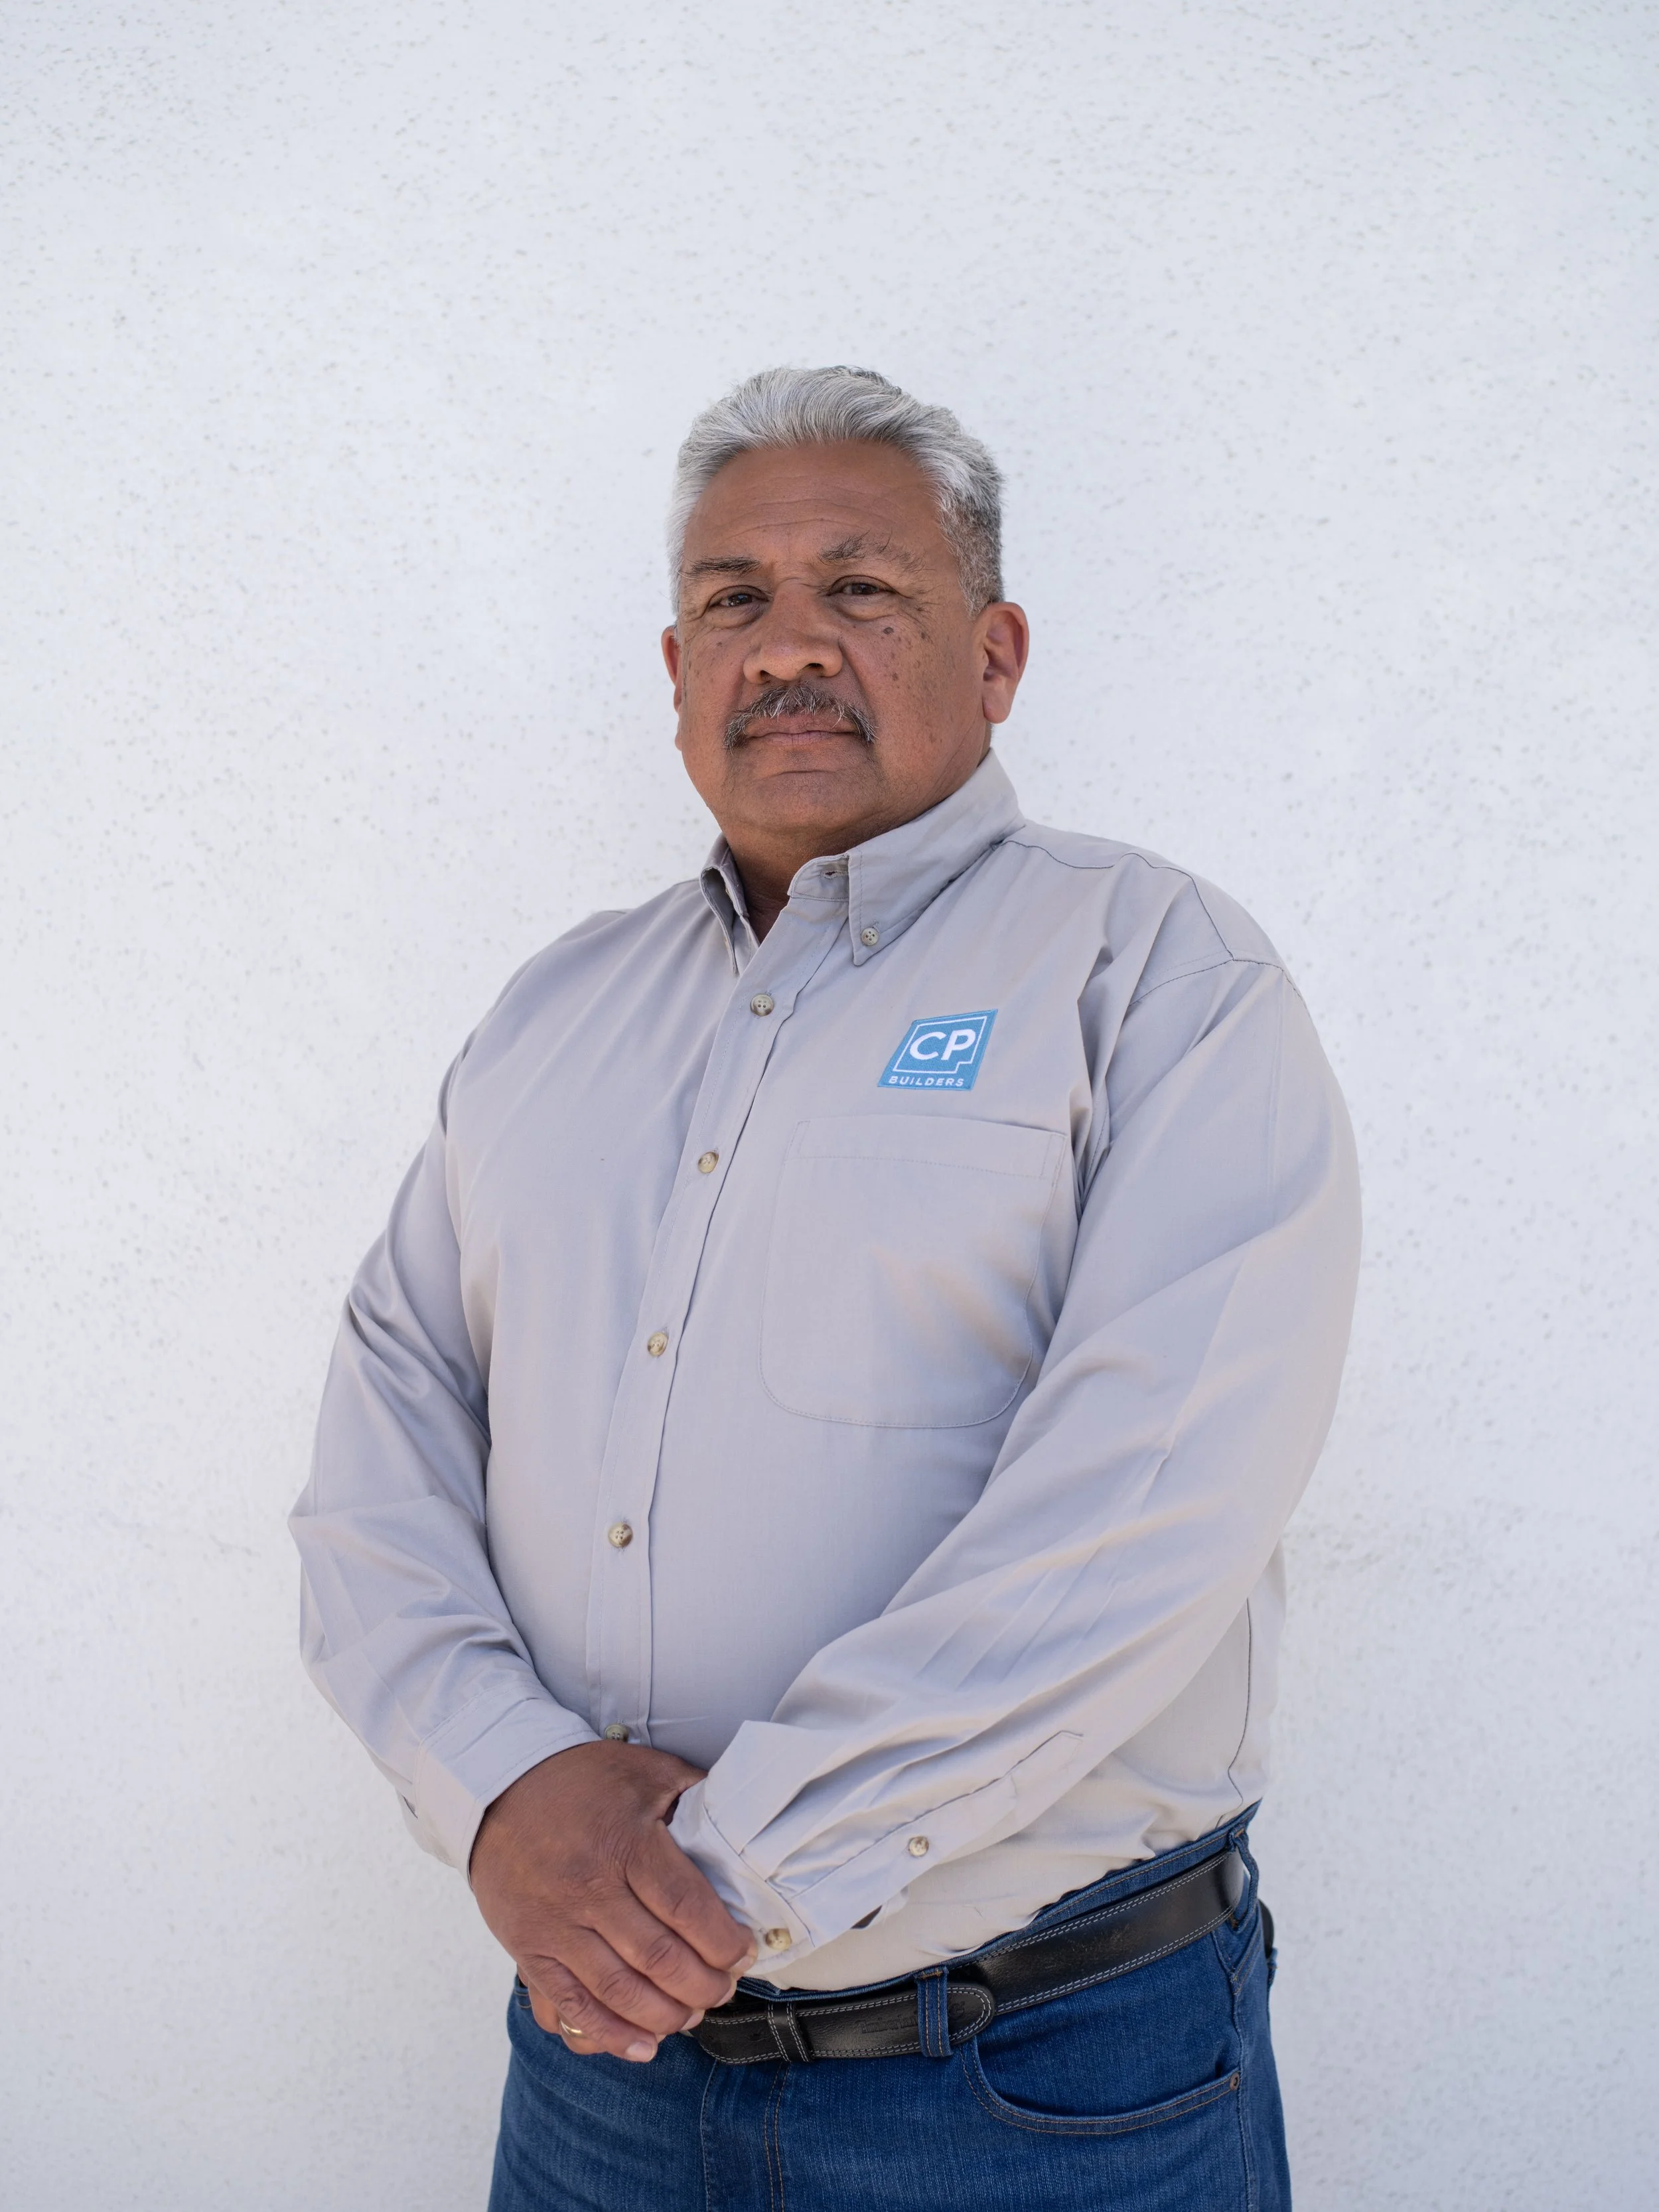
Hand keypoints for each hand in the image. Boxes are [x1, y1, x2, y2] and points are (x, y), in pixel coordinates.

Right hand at [469, 1741, 755, 2062]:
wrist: (498, 1789)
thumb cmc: (580, 1780)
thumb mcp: (644, 1769)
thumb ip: (693, 1794)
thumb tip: (741, 1822)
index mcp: (625, 1843)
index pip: (687, 1907)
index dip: (723, 1940)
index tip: (743, 1952)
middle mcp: (589, 1889)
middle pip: (658, 1957)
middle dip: (702, 1985)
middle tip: (723, 1988)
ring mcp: (555, 1925)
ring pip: (619, 1991)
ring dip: (664, 2015)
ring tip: (691, 2014)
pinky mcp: (530, 1949)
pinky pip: (571, 2005)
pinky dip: (609, 2034)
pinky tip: (643, 2045)